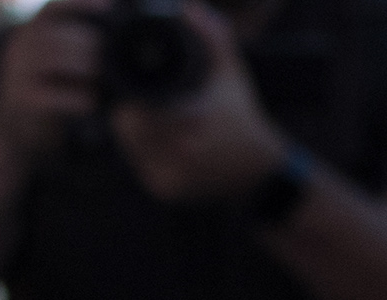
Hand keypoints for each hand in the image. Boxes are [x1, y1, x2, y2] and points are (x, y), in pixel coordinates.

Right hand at [0, 0, 105, 161]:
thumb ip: (68, 46)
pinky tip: (90, 102)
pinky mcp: (22, 100)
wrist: (10, 135)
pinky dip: (77, 97)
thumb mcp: (49, 63)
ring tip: (97, 78)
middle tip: (103, 60)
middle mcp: (18, 49)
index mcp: (26, 34)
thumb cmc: (40, 95)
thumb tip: (107, 35)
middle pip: (57, 34)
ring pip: (54, 57)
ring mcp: (17, 74)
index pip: (53, 9)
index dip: (81, 4)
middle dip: (86, 44)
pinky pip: (54, 93)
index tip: (109, 7)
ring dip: (83, 66)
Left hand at [108, 0, 289, 205]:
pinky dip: (147, 156)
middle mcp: (178, 156)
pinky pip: (142, 168)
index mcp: (189, 124)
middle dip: (133, 115)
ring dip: (136, 136)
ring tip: (159, 123)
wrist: (259, 171)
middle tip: (149, 105)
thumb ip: (211, 39)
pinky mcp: (167, 193)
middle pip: (127, 130)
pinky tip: (167, 146)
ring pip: (130, 150)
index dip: (132, 99)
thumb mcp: (231, 73)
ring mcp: (171, 179)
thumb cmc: (242, 117)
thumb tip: (190, 9)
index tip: (143, 92)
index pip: (133, 111)